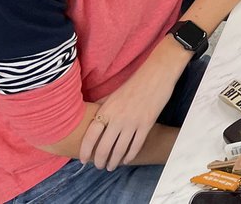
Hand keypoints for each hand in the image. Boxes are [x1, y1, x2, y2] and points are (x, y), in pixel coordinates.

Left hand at [79, 42, 184, 168]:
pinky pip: (136, 145)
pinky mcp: (147, 124)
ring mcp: (133, 122)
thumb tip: (91, 118)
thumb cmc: (134, 82)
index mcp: (107, 109)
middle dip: (100, 161)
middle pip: (104, 147)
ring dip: (114, 161)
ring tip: (111, 167)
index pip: (91, 135)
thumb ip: (103, 107)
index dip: (85, 150)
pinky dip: (130, 156)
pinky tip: (126, 160)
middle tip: (99, 166)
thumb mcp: (114, 94)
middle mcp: (117, 118)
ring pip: (120, 150)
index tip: (83, 160)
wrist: (157, 73)